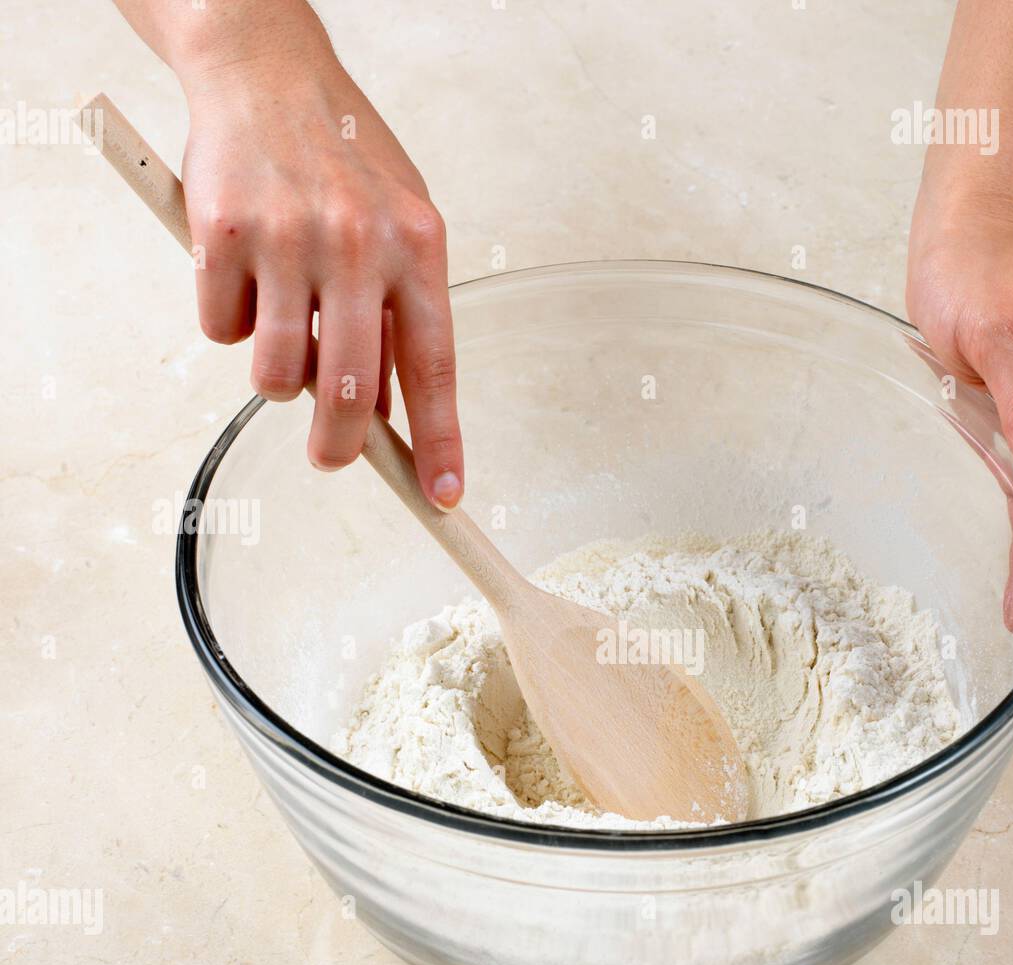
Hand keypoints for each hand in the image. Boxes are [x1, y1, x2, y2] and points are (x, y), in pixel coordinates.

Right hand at [180, 47, 462, 506]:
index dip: (439, 441)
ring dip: (277, 374)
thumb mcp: (401, 225)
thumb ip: (402, 315)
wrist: (266, 70)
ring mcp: (288, 238)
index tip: (443, 497)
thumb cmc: (343, 157)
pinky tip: (242, 275)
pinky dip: (228, 320)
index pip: (436, 368)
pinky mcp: (221, 234)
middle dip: (340, 445)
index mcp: (418, 246)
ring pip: (279, 373)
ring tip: (283, 325)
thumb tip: (394, 411)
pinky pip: (221, 329)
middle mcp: (359, 244)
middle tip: (331, 457)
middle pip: (352, 390)